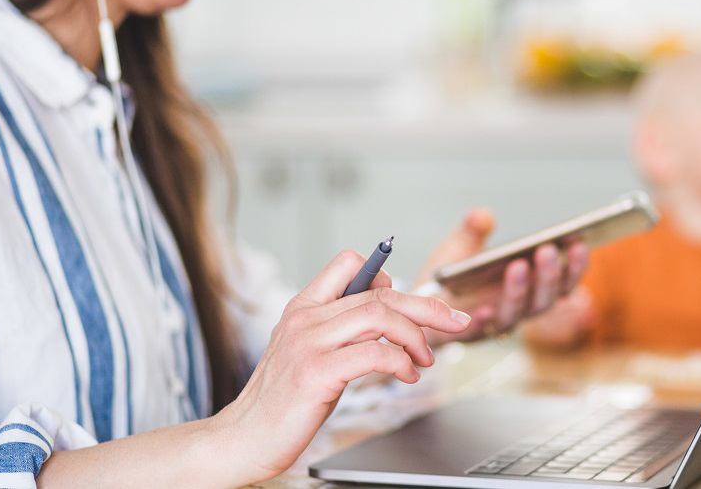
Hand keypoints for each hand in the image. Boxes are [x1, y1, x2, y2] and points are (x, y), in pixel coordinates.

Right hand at [214, 250, 471, 483]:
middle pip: (380, 294)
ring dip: (416, 336)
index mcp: (303, 306)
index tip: (410, 302)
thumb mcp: (308, 351)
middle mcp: (306, 318)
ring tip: (425, 358)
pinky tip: (407, 376)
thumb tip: (387, 317)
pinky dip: (401, 362)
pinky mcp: (316, 372)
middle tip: (456, 322)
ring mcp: (309, 343)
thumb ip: (339, 329)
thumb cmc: (282, 399)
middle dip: (427, 307)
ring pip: (380, 316)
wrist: (244, 437)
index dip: (387, 277)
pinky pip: (374, 353)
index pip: (348, 263)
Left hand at [415, 208, 588, 343]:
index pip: (561, 281)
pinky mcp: (466, 335)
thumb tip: (482, 215)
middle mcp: (517, 309)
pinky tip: (485, 308)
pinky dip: (484, 321)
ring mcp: (494, 323)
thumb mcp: (461, 246)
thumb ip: (472, 230)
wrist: (417, 306)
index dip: (574, 265)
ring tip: (518, 266)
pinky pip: (478, 332)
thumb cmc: (450, 278)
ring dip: (520, 292)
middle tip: (547, 250)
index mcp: (527, 287)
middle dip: (549, 275)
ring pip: (517, 313)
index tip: (579, 242)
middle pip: (544, 299)